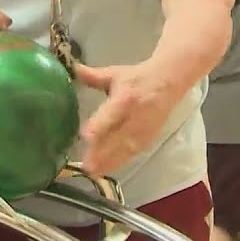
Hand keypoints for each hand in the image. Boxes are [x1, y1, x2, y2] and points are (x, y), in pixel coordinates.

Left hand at [72, 62, 178, 178]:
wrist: (168, 82)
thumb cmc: (138, 78)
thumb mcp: (115, 74)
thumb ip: (92, 76)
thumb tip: (70, 69)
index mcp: (126, 98)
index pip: (112, 114)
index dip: (99, 126)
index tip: (86, 136)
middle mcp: (135, 116)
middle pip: (117, 137)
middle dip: (102, 152)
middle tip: (86, 166)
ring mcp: (143, 130)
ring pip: (125, 149)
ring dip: (109, 161)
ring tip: (93, 172)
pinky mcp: (148, 139)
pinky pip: (133, 154)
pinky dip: (120, 163)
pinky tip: (106, 170)